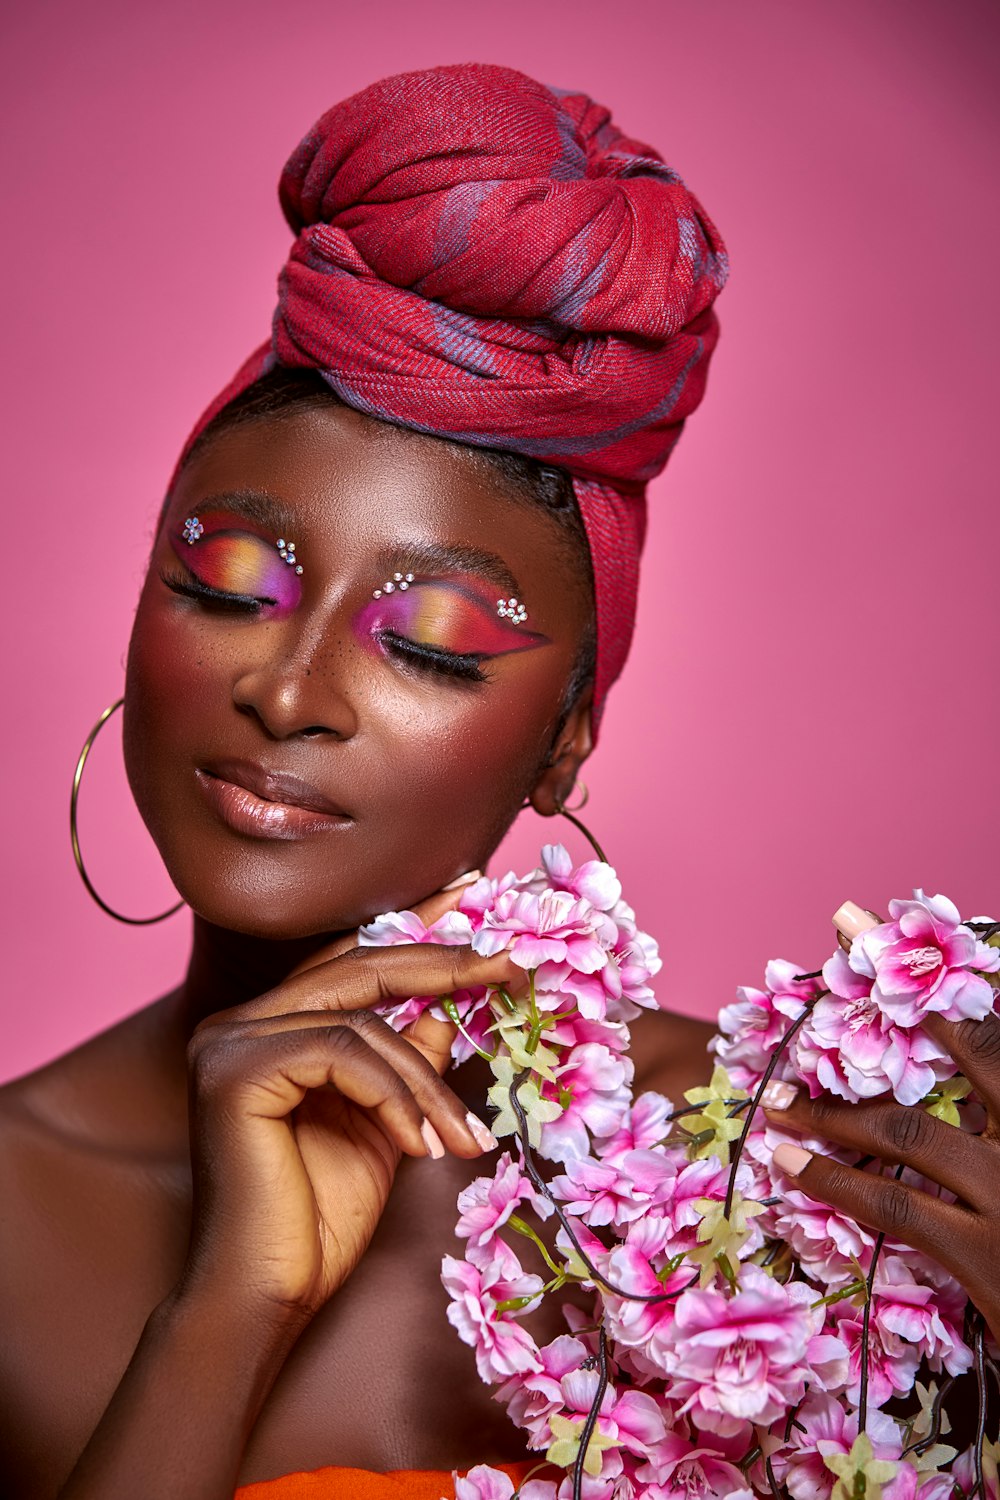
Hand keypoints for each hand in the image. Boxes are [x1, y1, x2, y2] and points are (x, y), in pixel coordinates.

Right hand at [178, 883, 513, 1322]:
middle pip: (359, 968)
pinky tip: (420, 1148)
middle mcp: (239, 1023)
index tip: (473, 891)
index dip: (414, 923)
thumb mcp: (387, 1121)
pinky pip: (342, 1054)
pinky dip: (395, 1097)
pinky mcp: (233, 1071)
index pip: (351, 958)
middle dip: (444, 963)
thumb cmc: (320, 1217)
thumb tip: (456, 997)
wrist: (265, 1298)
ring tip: (462, 1139)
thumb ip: (408, 1056)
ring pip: (361, 1022)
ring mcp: (228, 1042)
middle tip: (510, 964)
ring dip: (427, 1083)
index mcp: (269, 1028)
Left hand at [762, 910, 999, 1343]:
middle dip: (900, 979)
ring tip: (780, 1098)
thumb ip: (993, 1118)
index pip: (998, 1028)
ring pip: (910, 1129)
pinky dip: (834, 1180)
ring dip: (835, 1108)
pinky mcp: (992, 1258)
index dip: (949, 971)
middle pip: (972, 1043)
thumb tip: (953, 1094)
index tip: (891, 920)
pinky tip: (789, 1164)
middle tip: (843, 920)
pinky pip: (896, 1206)